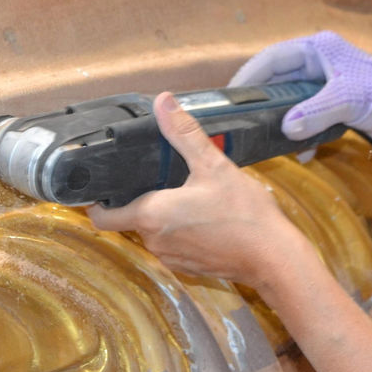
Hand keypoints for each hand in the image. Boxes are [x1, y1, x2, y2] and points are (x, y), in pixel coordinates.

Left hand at [88, 92, 311, 287]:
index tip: (100, 187)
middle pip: (130, 218)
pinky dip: (180, 231)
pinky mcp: (188, 268)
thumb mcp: (214, 165)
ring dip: (162, 215)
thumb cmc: (245, 214)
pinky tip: (203, 217)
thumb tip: (163, 102)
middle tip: (161, 176)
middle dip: (141, 198)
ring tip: (186, 194)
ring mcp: (171, 258)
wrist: (275, 258)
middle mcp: (155, 241)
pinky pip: (172, 245)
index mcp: (152, 215)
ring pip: (153, 232)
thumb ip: (184, 133)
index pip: (102, 217)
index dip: (96, 202)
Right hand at [230, 31, 371, 167]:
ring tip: (266, 136)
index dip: (249, 74)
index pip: (273, 57)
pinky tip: (299, 151)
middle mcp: (319, 62)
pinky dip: (302, 131)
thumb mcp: (348, 101)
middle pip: (279, 79)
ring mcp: (327, 84)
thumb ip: (315, 113)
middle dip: (263, 100)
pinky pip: (307, 115)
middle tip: (242, 119)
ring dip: (282, 119)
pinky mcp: (335, 104)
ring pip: (291, 99)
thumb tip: (284, 128)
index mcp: (319, 49)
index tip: (230, 95)